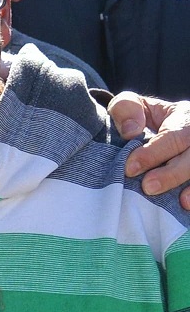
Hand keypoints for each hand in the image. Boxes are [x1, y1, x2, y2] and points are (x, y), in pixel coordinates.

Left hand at [110, 92, 189, 207]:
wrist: (172, 125)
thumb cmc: (149, 118)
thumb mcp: (138, 106)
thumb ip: (127, 109)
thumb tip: (130, 131)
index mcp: (184, 118)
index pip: (173, 136)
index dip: (152, 153)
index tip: (130, 168)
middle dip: (172, 173)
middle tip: (148, 187)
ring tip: (180, 201)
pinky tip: (188, 205)